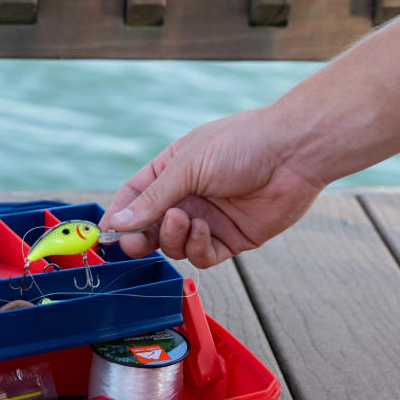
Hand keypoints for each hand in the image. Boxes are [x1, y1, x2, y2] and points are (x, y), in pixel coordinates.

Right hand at [100, 106, 326, 267]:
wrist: (293, 153)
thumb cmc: (243, 144)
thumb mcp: (189, 165)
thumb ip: (153, 198)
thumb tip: (118, 222)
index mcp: (172, 170)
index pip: (135, 198)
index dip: (119, 216)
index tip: (105, 234)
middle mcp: (188, 196)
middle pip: (150, 228)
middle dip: (139, 237)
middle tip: (136, 241)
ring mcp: (209, 218)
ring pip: (174, 245)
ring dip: (173, 237)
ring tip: (185, 217)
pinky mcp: (231, 238)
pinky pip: (202, 255)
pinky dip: (197, 246)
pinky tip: (205, 228)